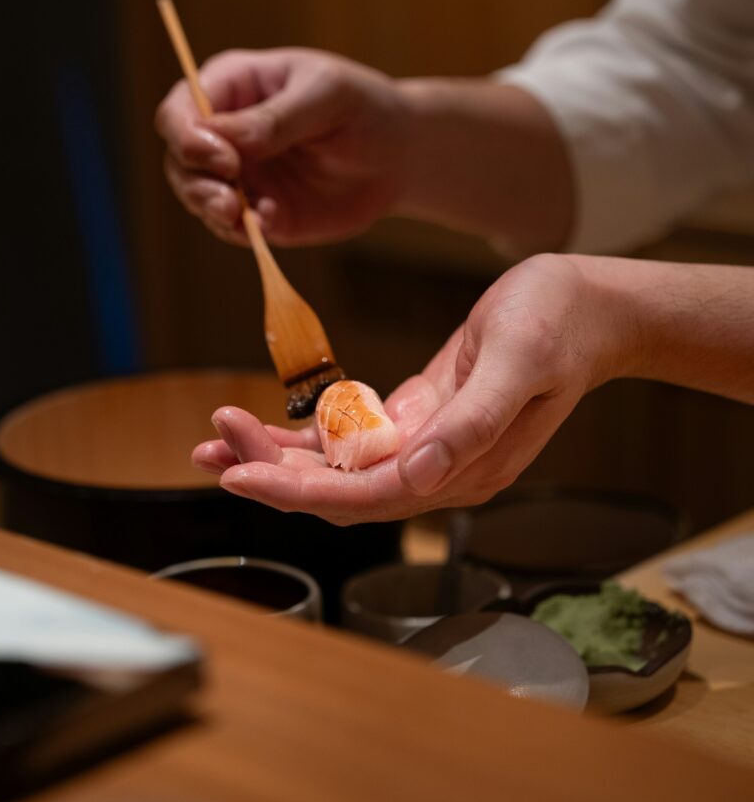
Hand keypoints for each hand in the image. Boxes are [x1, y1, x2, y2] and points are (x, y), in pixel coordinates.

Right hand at [155, 48, 408, 245]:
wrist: (397, 156)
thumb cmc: (362, 108)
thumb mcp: (326, 96)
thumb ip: (276, 117)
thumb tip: (224, 138)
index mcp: (232, 88)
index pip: (181, 111)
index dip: (188, 136)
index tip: (223, 159)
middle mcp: (225, 134)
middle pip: (180, 159)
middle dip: (195, 181)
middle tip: (228, 199)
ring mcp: (240, 177)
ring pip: (197, 197)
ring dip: (211, 210)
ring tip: (241, 216)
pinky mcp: (259, 213)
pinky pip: (234, 228)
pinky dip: (246, 231)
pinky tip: (274, 221)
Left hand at [192, 254, 626, 523]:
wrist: (588, 307)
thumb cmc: (558, 325)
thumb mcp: (516, 363)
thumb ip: (470, 425)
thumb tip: (417, 474)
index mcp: (464, 466)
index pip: (367, 495)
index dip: (299, 490)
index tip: (240, 475)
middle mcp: (441, 468)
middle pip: (341, 488)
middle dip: (273, 471)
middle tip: (213, 443)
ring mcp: (429, 445)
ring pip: (340, 467)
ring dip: (280, 455)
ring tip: (222, 437)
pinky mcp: (420, 417)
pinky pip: (355, 436)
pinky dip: (310, 432)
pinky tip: (272, 425)